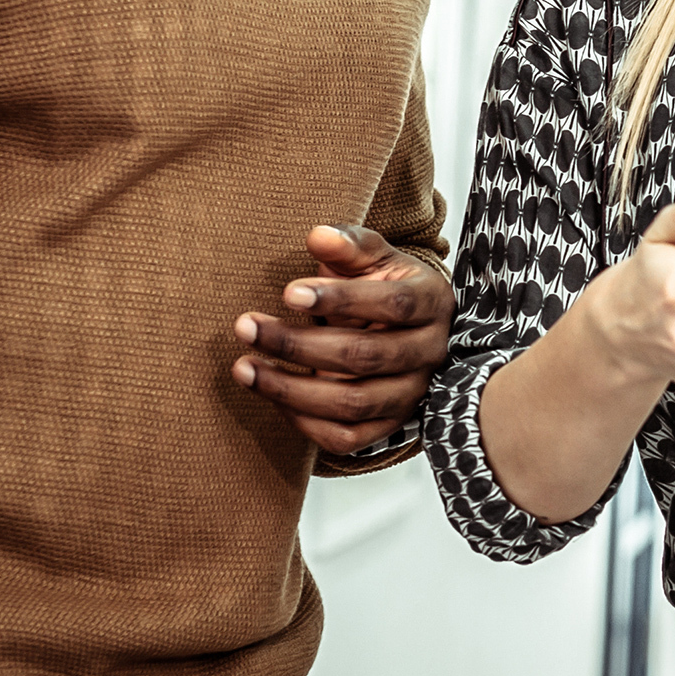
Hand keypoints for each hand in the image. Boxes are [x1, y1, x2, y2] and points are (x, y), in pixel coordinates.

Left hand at [231, 224, 453, 458]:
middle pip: (364, 357)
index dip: (340, 300)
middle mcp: (428, 353)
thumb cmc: (385, 284)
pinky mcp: (389, 427)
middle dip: (298, 345)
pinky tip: (271, 395)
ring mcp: (411, 395)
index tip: (288, 292)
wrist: (408, 328)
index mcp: (431, 303)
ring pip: (352, 403)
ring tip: (243, 367)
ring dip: (290, 388)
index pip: (392, 305)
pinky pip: (346, 438)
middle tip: (246, 326)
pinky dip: (304, 421)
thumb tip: (318, 237)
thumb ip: (348, 245)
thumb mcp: (374, 256)